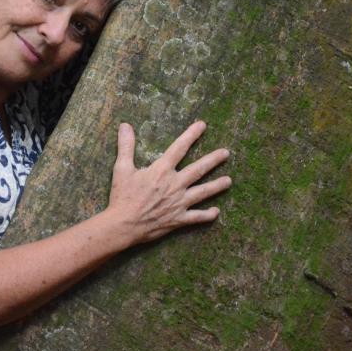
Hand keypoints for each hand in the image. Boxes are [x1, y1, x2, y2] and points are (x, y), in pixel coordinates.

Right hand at [105, 120, 231, 245]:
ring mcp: (179, 202)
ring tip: (229, 180)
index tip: (202, 125)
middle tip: (226, 153)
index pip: (179, 148)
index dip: (191, 135)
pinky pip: (197, 217)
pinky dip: (207, 215)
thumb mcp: (122, 168)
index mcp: (162, 170)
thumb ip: (126, 146)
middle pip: (198, 169)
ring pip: (203, 192)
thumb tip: (125, 125)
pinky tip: (216, 212)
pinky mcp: (178, 219)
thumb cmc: (122, 196)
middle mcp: (175, 185)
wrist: (124, 225)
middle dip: (213, 160)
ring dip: (217, 185)